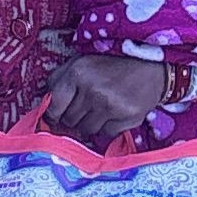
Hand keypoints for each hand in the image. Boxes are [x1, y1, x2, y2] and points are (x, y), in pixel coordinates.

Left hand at [43, 52, 167, 147]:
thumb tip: (45, 103)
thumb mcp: (80, 61)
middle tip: (84, 108)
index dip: (53, 114)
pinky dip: (108, 128)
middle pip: (69, 121)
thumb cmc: (110, 63)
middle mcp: (92, 91)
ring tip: (99, 109)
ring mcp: (110, 106)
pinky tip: (114, 114)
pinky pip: (106, 135)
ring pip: (86, 130)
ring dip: (90, 123)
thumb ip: (59, 80)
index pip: (54, 106)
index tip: (55, 116)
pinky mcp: (128, 118)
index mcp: (77, 73)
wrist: (151, 65)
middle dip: (73, 117)